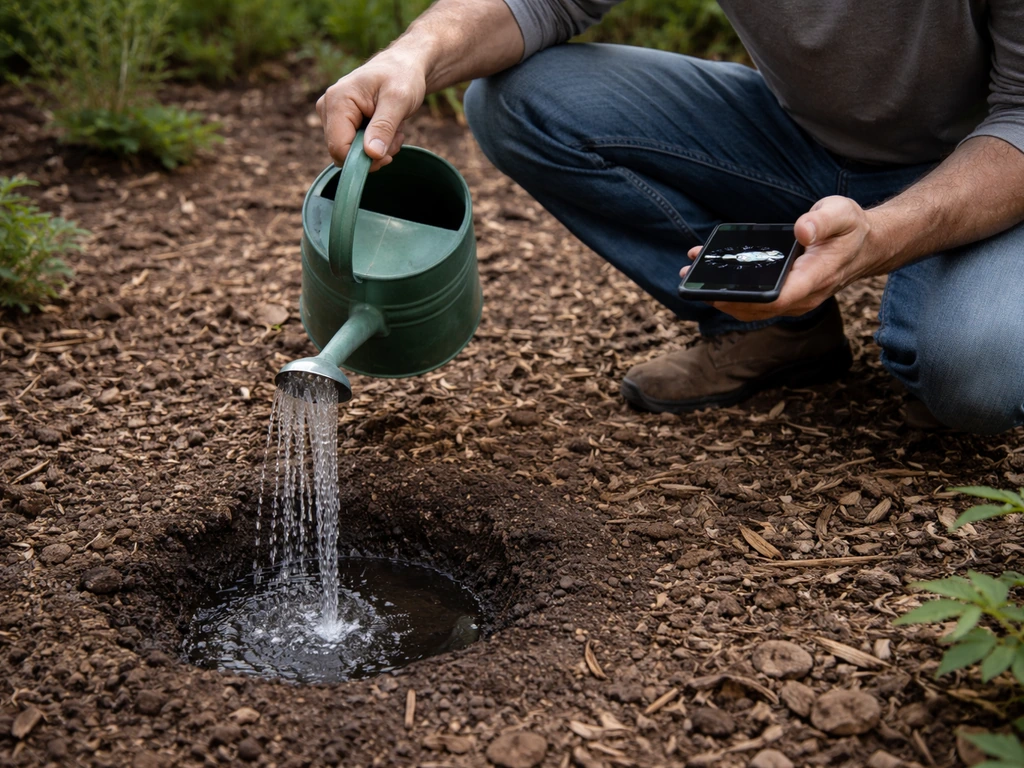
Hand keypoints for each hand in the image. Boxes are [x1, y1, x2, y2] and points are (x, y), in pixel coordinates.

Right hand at [315, 52, 426, 170]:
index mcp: (337, 100)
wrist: (403, 66)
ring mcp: (331, 115)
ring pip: (349, 153)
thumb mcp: (399, 100)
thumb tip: (371, 154)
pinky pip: (353, 148)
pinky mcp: (339, 122)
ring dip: (377, 150)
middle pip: (342, 153)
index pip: (339, 147)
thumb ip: (384, 127)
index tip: (388, 156)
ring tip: (394, 129)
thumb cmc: (402, 76)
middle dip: (372, 154)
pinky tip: (387, 129)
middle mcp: (327, 108)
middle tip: (396, 137)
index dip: (363, 160)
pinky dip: (374, 146)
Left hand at [679, 196, 889, 320]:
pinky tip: (712, 273)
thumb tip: (801, 230)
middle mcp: (802, 295)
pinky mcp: (785, 294)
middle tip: (692, 279)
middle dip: (722, 298)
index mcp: (815, 278)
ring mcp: (793, 298)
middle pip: (757, 308)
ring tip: (692, 274)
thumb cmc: (851, 228)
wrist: (865, 245)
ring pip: (752, 307)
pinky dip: (731, 291)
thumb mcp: (841, 214)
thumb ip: (822, 221)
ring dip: (720, 296)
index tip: (720, 294)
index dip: (749, 300)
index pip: (779, 299)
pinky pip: (755, 300)